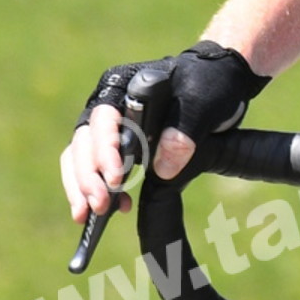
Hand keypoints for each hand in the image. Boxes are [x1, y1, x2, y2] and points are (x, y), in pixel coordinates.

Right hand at [61, 41, 269, 224]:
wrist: (218, 83)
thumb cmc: (209, 82)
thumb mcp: (203, 101)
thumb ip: (183, 130)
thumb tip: (162, 169)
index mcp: (122, 86)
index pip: (102, 119)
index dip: (105, 149)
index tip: (116, 177)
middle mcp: (108, 106)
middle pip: (84, 142)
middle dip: (88, 176)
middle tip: (99, 206)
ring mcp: (109, 128)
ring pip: (80, 158)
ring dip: (83, 188)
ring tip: (89, 216)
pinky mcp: (116, 148)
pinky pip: (95, 170)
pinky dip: (99, 190)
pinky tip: (116, 208)